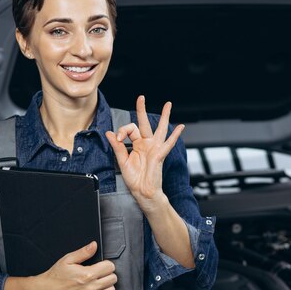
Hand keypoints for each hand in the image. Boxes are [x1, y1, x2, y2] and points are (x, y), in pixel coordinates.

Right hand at [32, 241, 116, 289]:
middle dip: (108, 273)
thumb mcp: (68, 259)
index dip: (106, 263)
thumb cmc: (56, 275)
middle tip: (100, 272)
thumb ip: (83, 252)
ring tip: (100, 281)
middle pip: (113, 278)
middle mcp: (91, 287)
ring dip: (108, 284)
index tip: (101, 264)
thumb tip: (94, 245)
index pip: (110, 267)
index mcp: (87, 274)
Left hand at [105, 96, 184, 212]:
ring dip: (164, 116)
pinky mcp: (159, 154)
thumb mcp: (122, 161)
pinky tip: (181, 127)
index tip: (118, 138)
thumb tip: (109, 133)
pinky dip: (175, 135)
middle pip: (144, 123)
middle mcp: (146, 144)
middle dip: (142, 109)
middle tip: (141, 97)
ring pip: (160, 129)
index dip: (122, 131)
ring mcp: (154, 148)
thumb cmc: (134, 179)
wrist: (143, 192)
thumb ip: (117, 146)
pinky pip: (168, 143)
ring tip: (168, 104)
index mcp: (137, 145)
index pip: (130, 130)